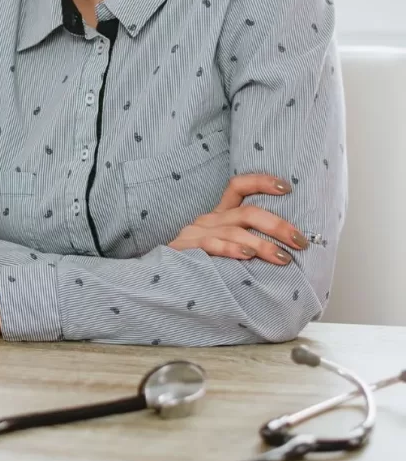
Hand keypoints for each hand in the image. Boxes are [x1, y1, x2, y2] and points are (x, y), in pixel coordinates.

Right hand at [168, 173, 309, 263]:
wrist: (159, 278)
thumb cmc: (200, 266)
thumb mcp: (224, 249)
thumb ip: (246, 245)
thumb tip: (287, 251)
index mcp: (220, 216)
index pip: (238, 187)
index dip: (261, 182)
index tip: (287, 187)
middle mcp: (209, 220)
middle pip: (247, 212)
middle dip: (277, 225)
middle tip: (299, 241)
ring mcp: (197, 233)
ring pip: (235, 230)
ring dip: (263, 244)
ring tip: (283, 258)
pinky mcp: (187, 248)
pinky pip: (212, 245)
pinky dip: (232, 249)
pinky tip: (248, 256)